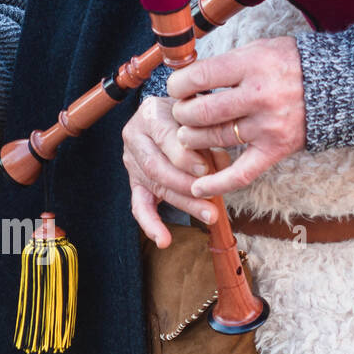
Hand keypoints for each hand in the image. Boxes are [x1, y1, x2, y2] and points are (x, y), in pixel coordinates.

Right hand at [122, 95, 225, 247]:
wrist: (170, 114)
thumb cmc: (190, 115)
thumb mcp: (200, 116)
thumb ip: (209, 136)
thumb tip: (221, 163)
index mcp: (151, 113)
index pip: (165, 139)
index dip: (184, 157)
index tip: (206, 171)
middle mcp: (134, 136)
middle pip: (157, 167)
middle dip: (186, 185)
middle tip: (211, 196)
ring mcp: (131, 160)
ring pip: (155, 186)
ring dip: (184, 203)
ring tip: (209, 215)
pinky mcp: (134, 181)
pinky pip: (139, 205)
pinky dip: (151, 224)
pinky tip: (164, 240)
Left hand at [166, 36, 306, 196]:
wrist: (338, 85)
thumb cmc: (289, 65)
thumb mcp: (258, 50)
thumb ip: (224, 64)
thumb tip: (184, 79)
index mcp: (252, 65)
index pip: (199, 78)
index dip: (178, 85)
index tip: (176, 88)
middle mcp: (260, 96)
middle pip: (201, 112)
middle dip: (182, 114)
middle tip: (182, 113)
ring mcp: (268, 125)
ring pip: (214, 139)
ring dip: (192, 138)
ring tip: (190, 133)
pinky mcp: (275, 149)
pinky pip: (241, 173)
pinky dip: (217, 183)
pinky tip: (196, 188)